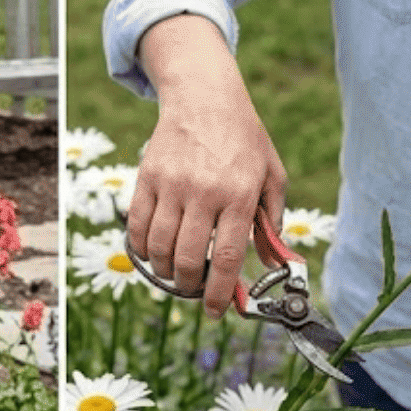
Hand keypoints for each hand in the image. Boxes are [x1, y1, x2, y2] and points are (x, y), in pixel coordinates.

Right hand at [129, 14, 287, 318]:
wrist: (205, 97)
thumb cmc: (244, 140)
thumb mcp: (272, 176)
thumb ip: (272, 223)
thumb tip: (269, 265)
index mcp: (239, 196)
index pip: (226, 258)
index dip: (220, 294)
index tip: (218, 313)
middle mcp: (204, 192)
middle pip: (188, 258)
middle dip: (190, 287)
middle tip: (194, 290)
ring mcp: (172, 184)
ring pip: (159, 247)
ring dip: (165, 272)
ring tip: (174, 275)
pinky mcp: (148, 177)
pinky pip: (138, 225)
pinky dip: (142, 249)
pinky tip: (153, 254)